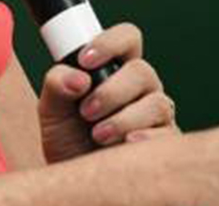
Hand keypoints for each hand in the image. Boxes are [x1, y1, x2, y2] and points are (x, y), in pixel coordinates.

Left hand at [37, 23, 178, 163]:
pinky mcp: (165, 142)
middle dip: (112, 91)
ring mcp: (156, 115)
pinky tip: (124, 145)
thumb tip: (78, 78)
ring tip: (98, 135)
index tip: (85, 60)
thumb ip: (56, 84)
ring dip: (124, 119)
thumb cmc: (68, 139)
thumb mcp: (51, 110)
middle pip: (142, 70)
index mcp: (116, 69)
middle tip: (86, 111)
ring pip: (157, 103)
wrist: (78, 179)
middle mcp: (141, 88)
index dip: (110, 42)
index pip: (127, 38)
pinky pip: (167, 135)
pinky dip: (144, 139)